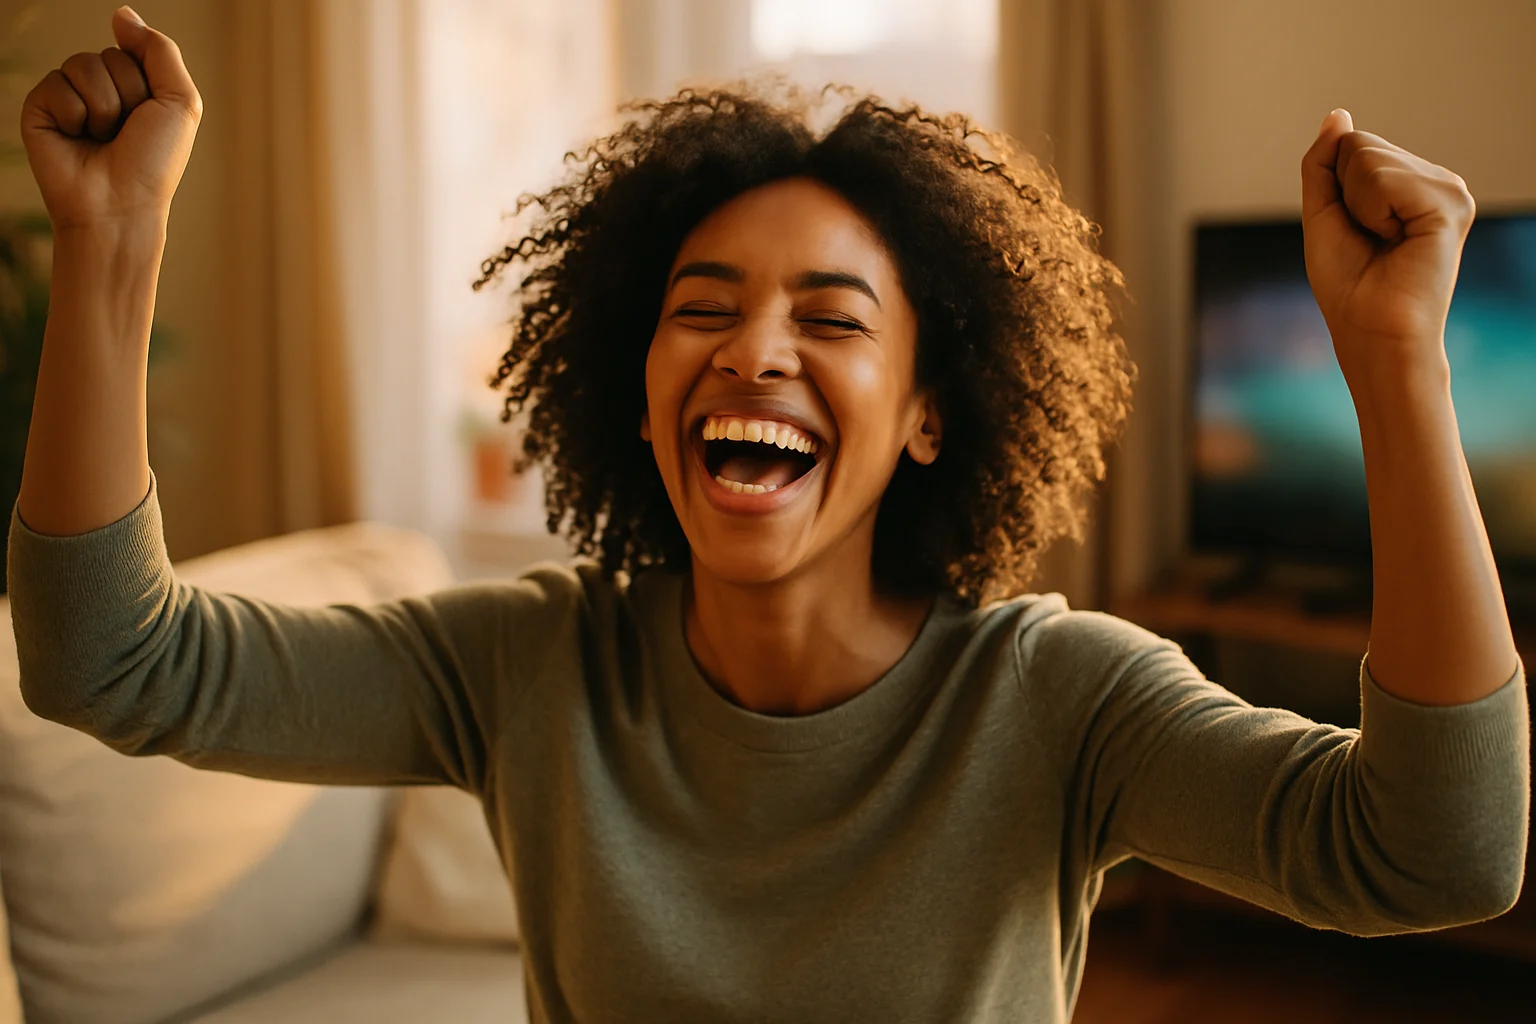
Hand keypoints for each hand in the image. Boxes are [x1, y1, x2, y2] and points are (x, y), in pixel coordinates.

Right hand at [19, 6, 201, 233]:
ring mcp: (69, 97)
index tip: (150, 119)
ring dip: (102, 105)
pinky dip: (73, 113)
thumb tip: (122, 14)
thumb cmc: (153, 162)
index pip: (136, 50)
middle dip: (126, 94)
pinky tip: (76, 138)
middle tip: (125, 132)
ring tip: (102, 137)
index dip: (148, 84)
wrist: (118, 204)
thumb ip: (159, 51)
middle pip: (110, 55)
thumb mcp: (179, 102)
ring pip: (82, 64)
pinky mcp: (40, 107)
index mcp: (136, 87)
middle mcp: (102, 89)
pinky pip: (56, 83)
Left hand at [1300, 109, 1474, 381]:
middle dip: (1345, 195)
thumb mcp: (1324, 214)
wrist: (1370, 331)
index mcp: (1412, 183)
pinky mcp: (1451, 203)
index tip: (1357, 231)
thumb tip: (1338, 115)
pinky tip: (1396, 241)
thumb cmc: (1349, 285)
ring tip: (1384, 243)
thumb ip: (1326, 164)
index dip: (1336, 190)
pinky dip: (1371, 212)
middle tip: (1370, 240)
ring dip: (1358, 206)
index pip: (1354, 145)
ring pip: (1369, 157)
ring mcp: (1449, 189)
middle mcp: (1437, 181)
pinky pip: (1383, 178)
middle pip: (1361, 145)